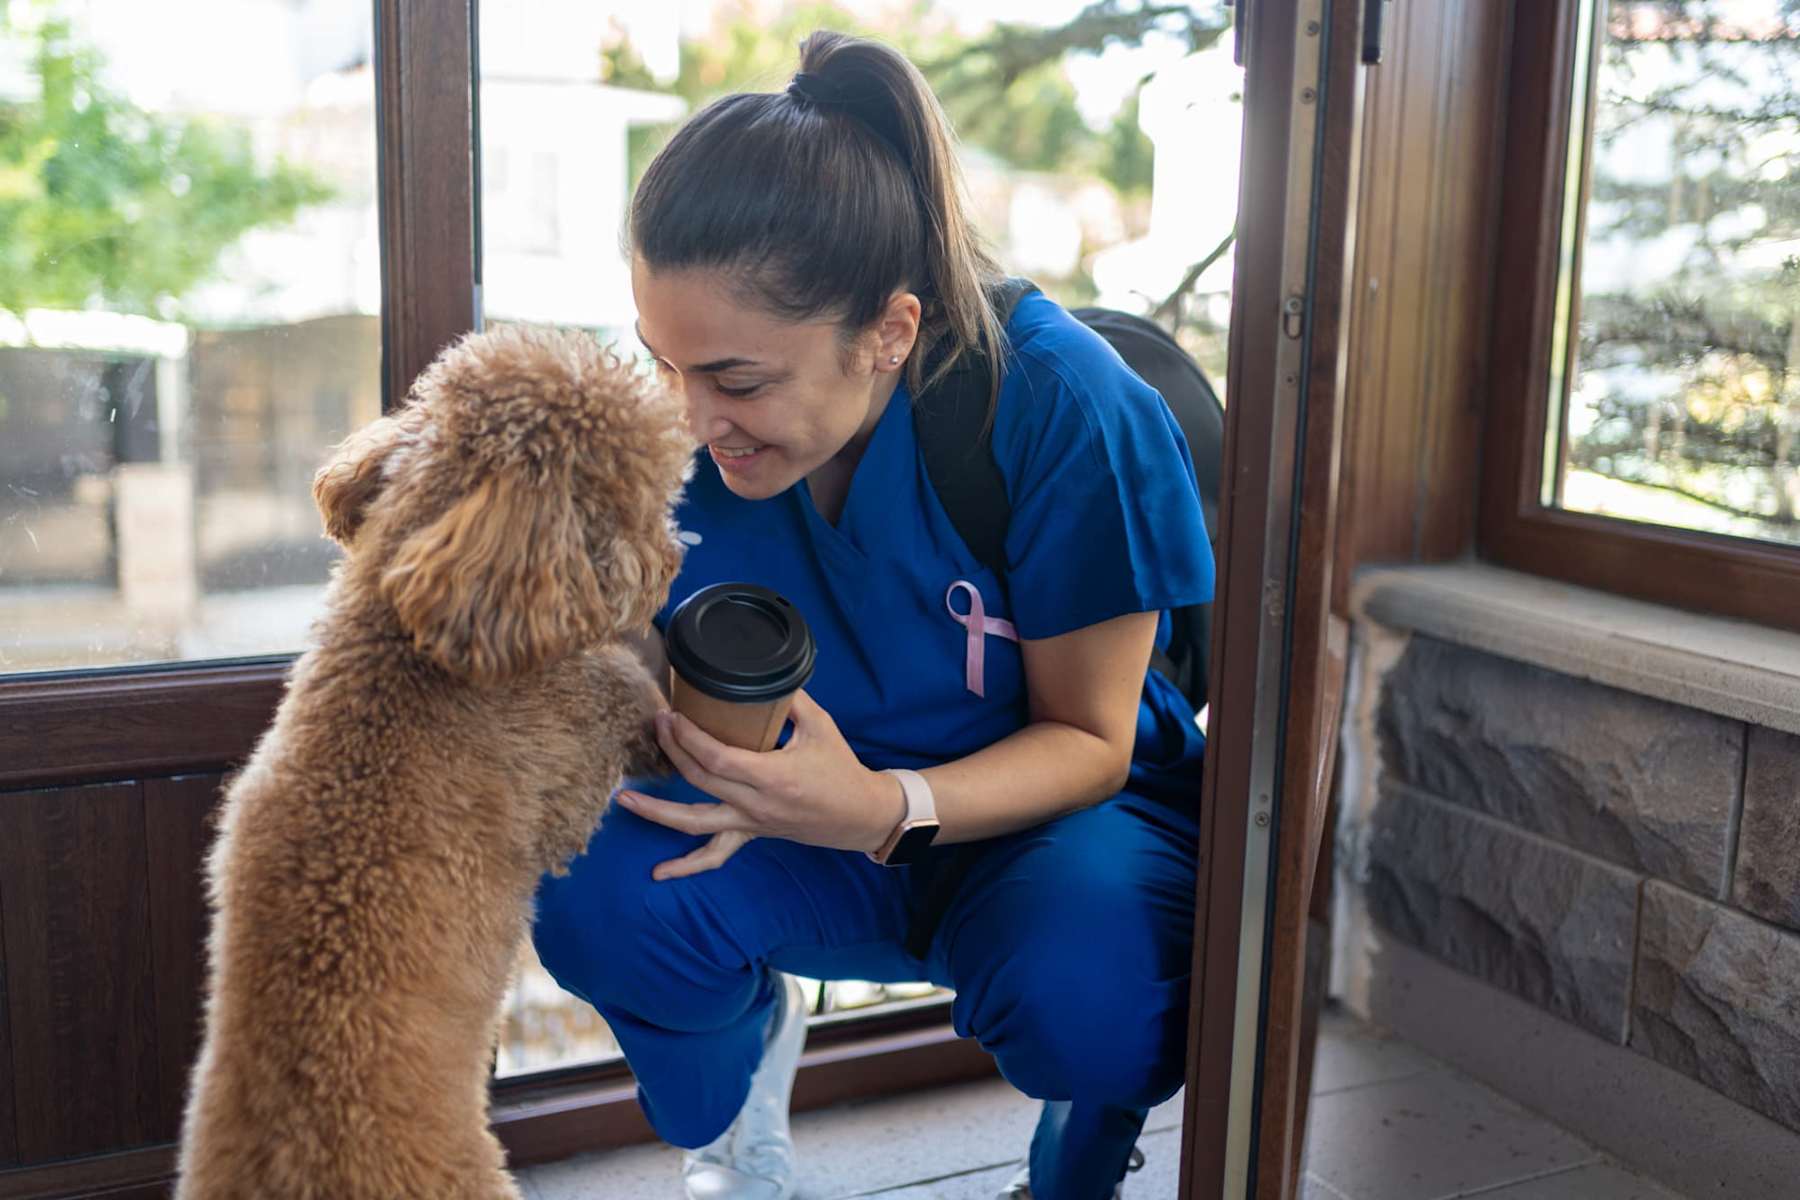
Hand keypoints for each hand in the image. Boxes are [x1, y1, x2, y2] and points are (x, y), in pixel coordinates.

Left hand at [615, 690, 907, 880]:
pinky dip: (685, 866)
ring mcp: (749, 823)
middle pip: (699, 780)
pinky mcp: (749, 834)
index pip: (717, 759)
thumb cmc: (841, 769)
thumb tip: (761, 672)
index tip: (672, 715)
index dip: (689, 737)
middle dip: (672, 750)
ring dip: (656, 812)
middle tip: (656, 724)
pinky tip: (658, 873)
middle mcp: (755, 804)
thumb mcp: (821, 726)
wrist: (859, 814)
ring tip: (625, 799)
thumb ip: (792, 698)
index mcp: (772, 776)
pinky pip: (714, 855)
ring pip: (694, 823)